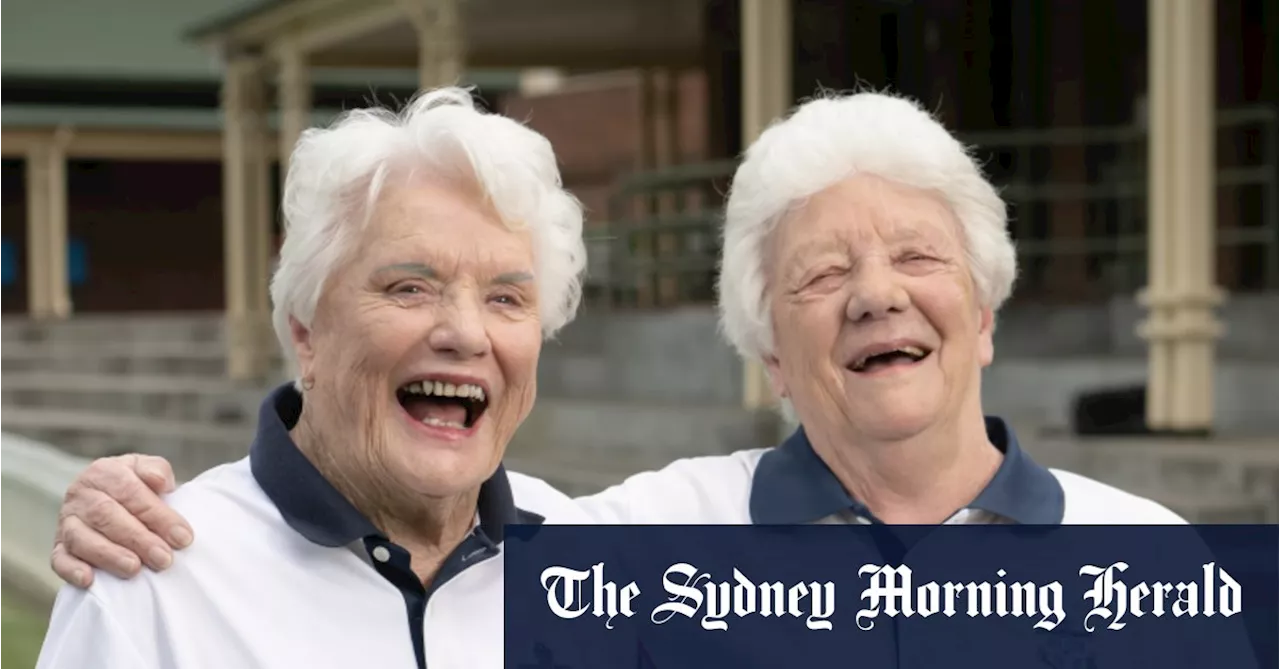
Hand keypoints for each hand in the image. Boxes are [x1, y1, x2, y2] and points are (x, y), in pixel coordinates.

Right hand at [50, 454, 193, 587]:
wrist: (109, 499)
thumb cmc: (136, 488)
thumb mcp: (148, 471)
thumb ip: (157, 470)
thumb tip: (162, 483)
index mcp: (104, 472)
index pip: (130, 492)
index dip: (157, 515)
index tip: (183, 537)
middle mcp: (81, 495)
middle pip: (106, 515)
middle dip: (138, 539)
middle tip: (163, 559)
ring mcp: (67, 522)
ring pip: (82, 539)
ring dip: (109, 555)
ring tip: (134, 569)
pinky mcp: (58, 547)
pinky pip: (59, 559)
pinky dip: (72, 570)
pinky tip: (90, 580)